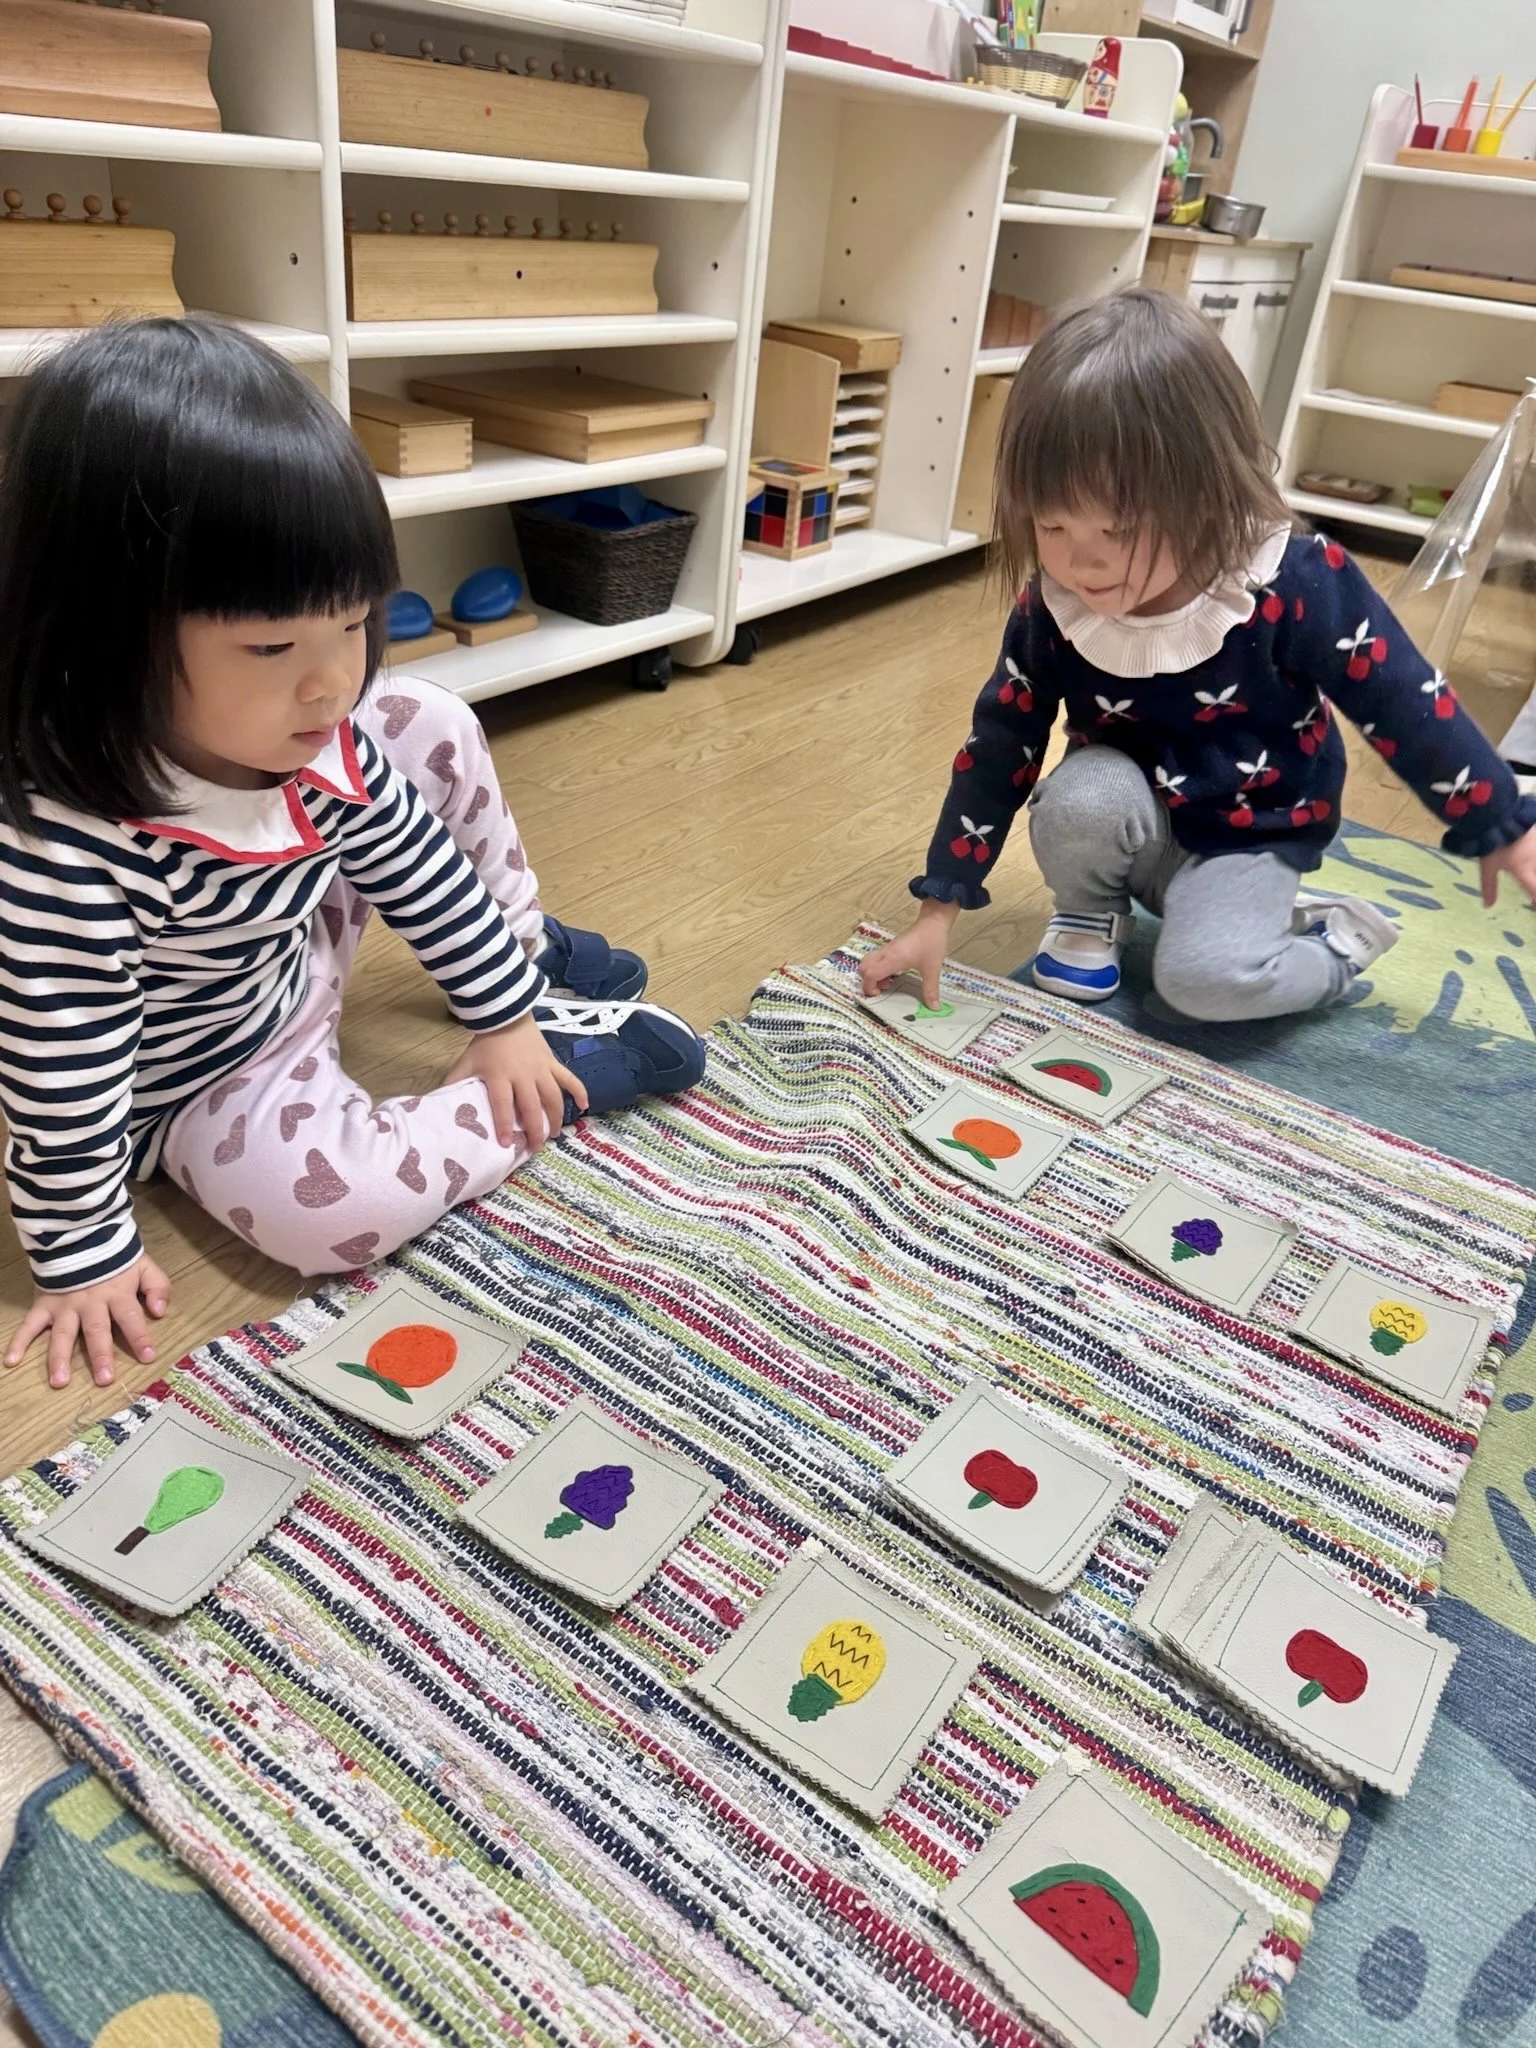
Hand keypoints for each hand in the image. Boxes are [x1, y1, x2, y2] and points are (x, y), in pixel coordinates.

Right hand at [5, 1256, 170, 1390]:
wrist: (80, 1236)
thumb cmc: (114, 1258)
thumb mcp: (144, 1266)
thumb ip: (157, 1287)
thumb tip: (160, 1312)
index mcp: (117, 1294)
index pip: (130, 1318)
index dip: (140, 1336)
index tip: (148, 1357)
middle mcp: (90, 1303)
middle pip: (96, 1331)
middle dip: (100, 1355)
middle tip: (104, 1379)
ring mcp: (64, 1306)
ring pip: (63, 1334)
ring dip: (60, 1357)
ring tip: (60, 1382)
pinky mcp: (44, 1304)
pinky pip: (30, 1324)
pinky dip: (19, 1341)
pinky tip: (11, 1360)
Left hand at [444, 1011, 587, 1150]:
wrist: (506, 1016)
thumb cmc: (485, 1044)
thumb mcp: (466, 1063)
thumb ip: (455, 1082)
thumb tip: (438, 1102)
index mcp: (500, 1076)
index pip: (503, 1105)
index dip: (505, 1125)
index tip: (506, 1144)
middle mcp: (523, 1075)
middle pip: (532, 1106)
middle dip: (534, 1130)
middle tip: (535, 1148)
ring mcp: (541, 1069)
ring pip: (553, 1097)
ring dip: (556, 1117)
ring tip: (554, 1134)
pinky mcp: (552, 1063)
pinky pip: (569, 1078)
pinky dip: (579, 1091)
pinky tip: (585, 1106)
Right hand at [858, 899, 960, 1008]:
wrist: (933, 922)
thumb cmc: (931, 943)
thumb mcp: (932, 969)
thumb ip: (930, 989)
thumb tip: (933, 1007)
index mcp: (892, 960)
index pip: (869, 974)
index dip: (869, 988)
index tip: (880, 994)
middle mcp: (885, 954)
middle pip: (863, 968)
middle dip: (868, 982)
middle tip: (884, 988)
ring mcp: (887, 949)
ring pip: (868, 962)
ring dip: (873, 974)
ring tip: (890, 981)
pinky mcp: (891, 947)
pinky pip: (876, 959)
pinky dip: (879, 969)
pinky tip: (895, 973)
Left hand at [1480, 826, 1535, 907]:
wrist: (1500, 813)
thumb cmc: (1492, 843)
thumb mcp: (1487, 866)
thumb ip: (1489, 886)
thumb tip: (1488, 906)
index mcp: (1524, 870)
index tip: (1533, 906)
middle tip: (1531, 889)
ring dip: (1535, 869)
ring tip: (1529, 870)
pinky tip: (1532, 852)